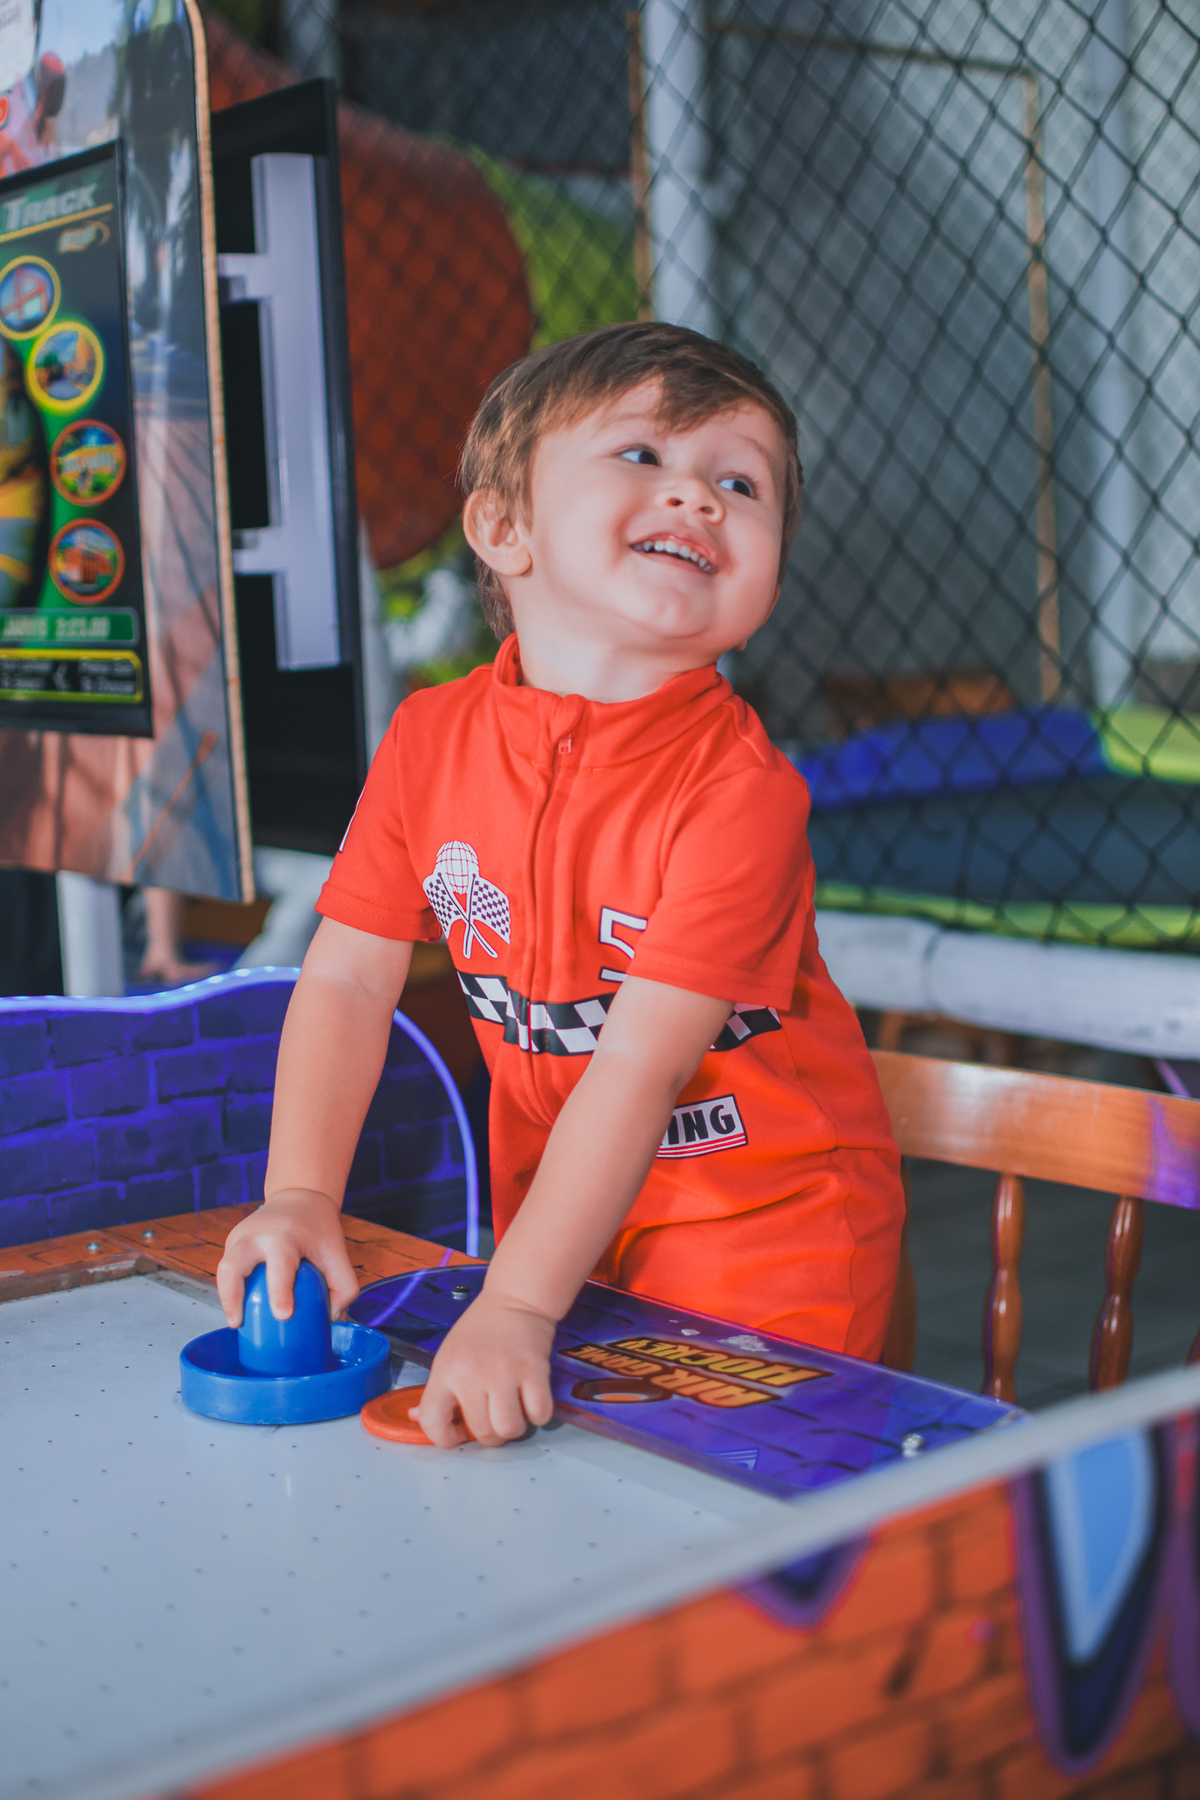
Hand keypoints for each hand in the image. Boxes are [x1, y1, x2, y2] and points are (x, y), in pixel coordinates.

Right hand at [215, 1189, 359, 1327]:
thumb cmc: (318, 1230)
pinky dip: (229, 1290)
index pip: (280, 1266)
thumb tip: (332, 1318)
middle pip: (233, 1266)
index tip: (283, 1315)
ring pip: (223, 1269)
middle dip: (232, 1296)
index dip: (280, 1292)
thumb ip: (344, 1286)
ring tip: (236, 1321)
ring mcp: (240, 1236)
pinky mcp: (232, 1242)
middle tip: (239, 1323)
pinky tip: (239, 1307)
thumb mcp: (338, 1253)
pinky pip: (226, 1269)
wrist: (299, 1197)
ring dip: (226, 1297)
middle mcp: (256, 1235)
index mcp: (285, 1236)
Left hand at [416, 1287, 555, 1447]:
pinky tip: (531, 1400)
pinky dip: (538, 1414)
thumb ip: (436, 1392)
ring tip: (514, 1410)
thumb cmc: (480, 1330)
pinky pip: (539, 1414)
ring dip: (514, 1428)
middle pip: (481, 1432)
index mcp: (446, 1371)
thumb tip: (416, 1418)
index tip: (457, 1432)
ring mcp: (505, 1372)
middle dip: (490, 1436)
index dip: (444, 1438)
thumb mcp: (448, 1356)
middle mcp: (472, 1373)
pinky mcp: (534, 1371)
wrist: (514, 1299)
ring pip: (509, 1428)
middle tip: (494, 1417)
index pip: (432, 1421)